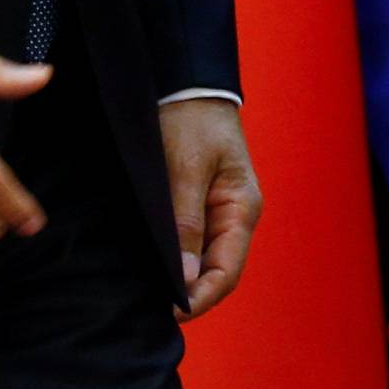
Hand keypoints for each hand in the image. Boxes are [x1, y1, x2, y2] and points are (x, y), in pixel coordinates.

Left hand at [160, 99, 261, 319]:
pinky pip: (190, 238)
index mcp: (242, 208)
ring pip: (201, 257)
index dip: (200, 298)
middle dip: (187, 293)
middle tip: (150, 306)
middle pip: (215, 270)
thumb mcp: (186, 167)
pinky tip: (151, 261)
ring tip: (147, 290)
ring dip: (180, 275)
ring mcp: (218, 208)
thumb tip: (185, 279)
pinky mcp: (199, 199)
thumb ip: (185, 222)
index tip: (168, 312)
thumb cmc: (192, 117)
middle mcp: (235, 214)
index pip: (226, 272)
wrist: (187, 76)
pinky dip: (175, 254)